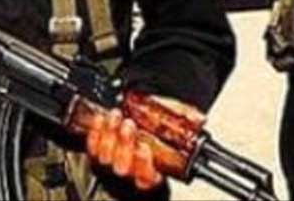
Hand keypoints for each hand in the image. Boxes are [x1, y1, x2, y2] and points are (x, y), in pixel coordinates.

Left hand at [84, 96, 205, 191]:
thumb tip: (200, 119)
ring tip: (116, 117)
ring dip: (109, 135)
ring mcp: (112, 162)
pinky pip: (92, 146)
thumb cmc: (158, 128)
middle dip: (124, 145)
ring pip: (106, 157)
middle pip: (123, 166)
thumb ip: (185, 120)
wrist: (140, 122)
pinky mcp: (98, 152)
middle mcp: (130, 171)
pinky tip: (102, 119)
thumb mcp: (175, 124)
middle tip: (129, 125)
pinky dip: (96, 132)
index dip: (143, 164)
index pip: (146, 177)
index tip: (144, 148)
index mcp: (152, 173)